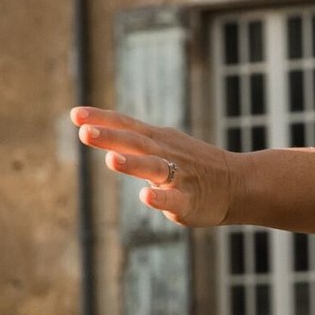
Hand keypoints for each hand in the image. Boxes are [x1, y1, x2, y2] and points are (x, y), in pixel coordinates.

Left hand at [70, 107, 238, 226]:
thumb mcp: (164, 144)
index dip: (102, 119)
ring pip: (154, 168)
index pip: (127, 125)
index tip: (75, 114)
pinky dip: (160, 197)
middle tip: (84, 132)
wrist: (239, 184)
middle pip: (136, 143)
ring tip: (111, 160)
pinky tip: (146, 196)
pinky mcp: (188, 201)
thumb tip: (90, 127)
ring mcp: (179, 177)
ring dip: (133, 163)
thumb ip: (130, 139)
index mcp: (158, 140)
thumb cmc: (193, 165)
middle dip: (111, 138)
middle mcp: (167, 154)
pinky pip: (173, 199)